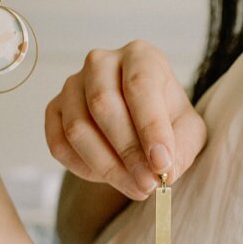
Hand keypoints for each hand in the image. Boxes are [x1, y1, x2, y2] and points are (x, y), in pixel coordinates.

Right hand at [45, 40, 207, 200]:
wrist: (140, 124)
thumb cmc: (167, 120)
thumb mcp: (188, 132)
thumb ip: (181, 149)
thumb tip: (164, 171)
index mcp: (140, 56)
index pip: (140, 85)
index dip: (151, 127)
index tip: (162, 163)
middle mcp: (101, 63)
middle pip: (103, 105)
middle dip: (128, 152)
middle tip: (148, 184)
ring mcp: (72, 85)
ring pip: (77, 128)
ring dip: (107, 166)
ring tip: (135, 187)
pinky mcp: (54, 109)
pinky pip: (59, 145)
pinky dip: (84, 168)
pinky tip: (108, 177)